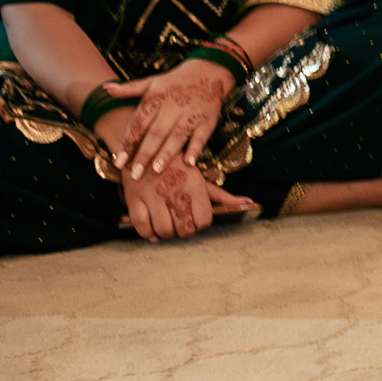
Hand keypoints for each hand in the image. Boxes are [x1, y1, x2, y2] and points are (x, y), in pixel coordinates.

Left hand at [104, 58, 234, 179]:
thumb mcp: (152, 82)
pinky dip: (196, 148)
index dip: (128, 143)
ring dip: (167, 153)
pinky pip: (202, 136)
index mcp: (156, 99)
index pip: (138, 124)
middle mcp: (173, 107)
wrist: (209, 70)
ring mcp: (191, 114)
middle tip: (135, 174)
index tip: (119, 162)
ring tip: (156, 170)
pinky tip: (189, 162)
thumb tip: (105, 89)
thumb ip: (129, 89)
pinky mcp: (209, 120)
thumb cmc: (175, 81)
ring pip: (178, 136)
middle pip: (156, 133)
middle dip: (145, 154)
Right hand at [106, 111, 256, 241]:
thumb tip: (249, 203)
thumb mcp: (200, 177)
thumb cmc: (177, 166)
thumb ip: (222, 194)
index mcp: (193, 184)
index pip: (204, 219)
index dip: (202, 224)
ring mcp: (151, 195)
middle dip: (186, 231)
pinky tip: (155, 232)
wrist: (145, 146)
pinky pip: (141, 226)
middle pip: (184, 227)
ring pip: (163, 229)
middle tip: (184, 226)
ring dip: (168, 234)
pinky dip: (149, 234)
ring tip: (171, 228)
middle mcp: (173, 190)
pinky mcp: (133, 198)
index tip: (198, 221)